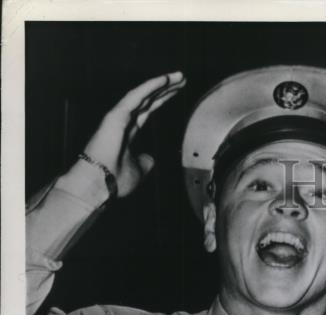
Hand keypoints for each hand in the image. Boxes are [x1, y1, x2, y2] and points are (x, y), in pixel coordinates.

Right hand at [82, 72, 185, 197]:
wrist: (99, 184)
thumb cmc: (115, 180)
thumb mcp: (138, 171)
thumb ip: (145, 162)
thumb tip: (151, 159)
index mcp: (128, 132)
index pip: (148, 110)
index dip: (162, 100)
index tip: (177, 91)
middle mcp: (124, 121)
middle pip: (149, 100)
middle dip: (166, 89)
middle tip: (182, 78)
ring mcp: (119, 116)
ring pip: (144, 94)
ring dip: (162, 84)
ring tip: (178, 76)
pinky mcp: (117, 115)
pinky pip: (136, 97)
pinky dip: (150, 87)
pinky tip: (164, 80)